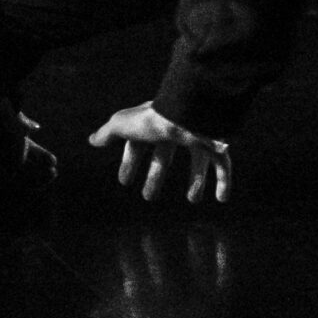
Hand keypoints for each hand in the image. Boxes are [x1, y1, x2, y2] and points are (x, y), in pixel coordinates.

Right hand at [88, 102, 231, 203]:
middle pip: (165, 157)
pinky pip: (224, 165)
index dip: (130, 163)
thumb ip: (108, 133)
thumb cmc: (153, 121)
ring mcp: (198, 137)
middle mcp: (176, 130)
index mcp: (153, 125)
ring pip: (198, 162)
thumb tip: (92, 140)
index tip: (125, 182)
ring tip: (193, 200)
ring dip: (196, 182)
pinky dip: (224, 182)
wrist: (186, 116)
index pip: (138, 146)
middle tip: (148, 198)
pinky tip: (222, 199)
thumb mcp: (124, 126)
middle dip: (156, 176)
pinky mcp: (217, 146)